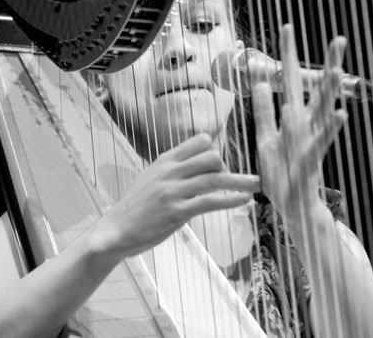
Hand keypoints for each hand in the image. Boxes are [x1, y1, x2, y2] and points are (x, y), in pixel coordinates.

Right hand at [88, 133, 259, 260]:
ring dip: (240, 181)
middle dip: (225, 168)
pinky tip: (244, 200)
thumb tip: (199, 163)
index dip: (214, 150)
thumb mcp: (151, 178)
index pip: (199, 140)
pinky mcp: (177, 213)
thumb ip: (174, 169)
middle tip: (230, 183)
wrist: (114, 230)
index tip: (219, 165)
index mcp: (165, 160)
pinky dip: (231, 199)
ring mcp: (173, 191)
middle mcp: (170, 171)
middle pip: (211, 157)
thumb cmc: (136, 206)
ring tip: (258, 184)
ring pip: (215, 178)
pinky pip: (210, 201)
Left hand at [252, 24, 347, 220]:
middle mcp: (305, 126)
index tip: (287, 27)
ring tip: (338, 69)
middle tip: (339, 38)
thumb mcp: (266, 139)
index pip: (289, 82)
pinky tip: (340, 113)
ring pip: (322, 112)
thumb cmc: (280, 174)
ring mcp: (310, 142)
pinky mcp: (311, 161)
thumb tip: (260, 84)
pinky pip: (320, 142)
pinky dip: (330, 128)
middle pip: (315, 90)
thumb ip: (264, 112)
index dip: (286, 55)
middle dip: (327, 64)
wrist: (291, 207)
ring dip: (330, 91)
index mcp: (292, 119)